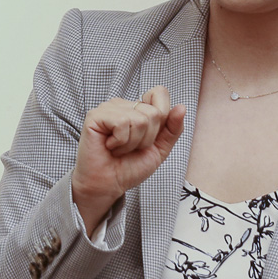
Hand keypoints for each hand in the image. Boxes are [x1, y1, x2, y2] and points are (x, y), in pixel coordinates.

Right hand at [71, 87, 185, 233]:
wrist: (109, 185)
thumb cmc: (129, 167)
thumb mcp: (159, 149)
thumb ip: (173, 129)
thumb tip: (181, 107)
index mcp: (137, 108)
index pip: (159, 93)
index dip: (162, 118)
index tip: (147, 137)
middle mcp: (122, 104)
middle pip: (154, 112)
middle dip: (147, 138)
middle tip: (130, 148)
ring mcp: (108, 108)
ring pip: (140, 119)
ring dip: (133, 143)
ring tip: (119, 149)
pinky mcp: (96, 116)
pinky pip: (122, 123)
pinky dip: (121, 142)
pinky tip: (110, 146)